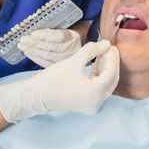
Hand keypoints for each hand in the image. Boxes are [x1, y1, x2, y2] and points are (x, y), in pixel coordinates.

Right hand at [0, 40, 119, 122]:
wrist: (37, 95)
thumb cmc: (53, 79)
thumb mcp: (73, 61)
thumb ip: (92, 51)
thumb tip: (106, 44)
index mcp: (94, 94)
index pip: (111, 73)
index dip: (112, 58)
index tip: (110, 45)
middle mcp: (96, 103)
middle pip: (111, 80)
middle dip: (111, 63)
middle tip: (109, 48)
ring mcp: (92, 105)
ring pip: (106, 84)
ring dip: (105, 69)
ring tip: (103, 53)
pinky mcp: (87, 104)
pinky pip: (99, 88)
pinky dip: (99, 76)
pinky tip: (97, 63)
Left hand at [18, 28, 80, 66]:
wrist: (82, 45)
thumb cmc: (71, 32)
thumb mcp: (68, 24)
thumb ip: (57, 24)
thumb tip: (38, 21)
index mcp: (72, 36)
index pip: (58, 36)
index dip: (45, 35)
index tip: (33, 33)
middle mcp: (70, 49)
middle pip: (51, 47)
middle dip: (34, 43)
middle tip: (23, 39)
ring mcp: (66, 59)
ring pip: (47, 56)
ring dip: (32, 51)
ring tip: (22, 46)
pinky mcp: (60, 66)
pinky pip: (46, 64)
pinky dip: (35, 58)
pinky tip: (28, 53)